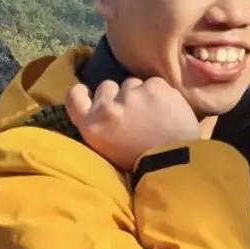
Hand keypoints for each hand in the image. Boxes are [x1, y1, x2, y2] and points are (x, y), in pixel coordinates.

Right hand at [65, 77, 200, 172]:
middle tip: (132, 113)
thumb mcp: (108, 151)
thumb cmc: (142, 165)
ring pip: (132, 83)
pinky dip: (160, 94)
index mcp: (91, 126)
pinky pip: (154, 83)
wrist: (176, 164)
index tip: (90, 95)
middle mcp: (107, 107)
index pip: (74, 96)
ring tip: (154, 113)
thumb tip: (102, 110)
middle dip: (117, 96)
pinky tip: (168, 110)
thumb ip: (100, 126)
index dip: (82, 92)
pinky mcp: (154, 86)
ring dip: (140, 94)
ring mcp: (132, 94)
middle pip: (106, 86)